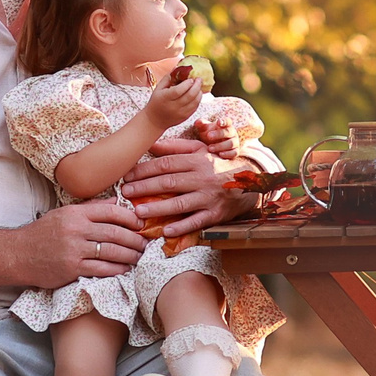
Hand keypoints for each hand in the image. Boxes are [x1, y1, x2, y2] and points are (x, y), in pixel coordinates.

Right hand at [20, 198, 152, 286]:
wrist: (18, 255)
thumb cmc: (42, 233)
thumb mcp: (64, 214)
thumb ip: (90, 208)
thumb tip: (116, 201)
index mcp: (75, 213)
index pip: (110, 211)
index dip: (130, 218)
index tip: (141, 224)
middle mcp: (75, 229)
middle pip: (115, 232)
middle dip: (135, 239)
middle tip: (146, 244)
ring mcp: (74, 249)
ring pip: (111, 251)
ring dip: (130, 255)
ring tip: (139, 257)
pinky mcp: (71, 268)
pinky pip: (101, 269)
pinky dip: (117, 269)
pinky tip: (125, 269)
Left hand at [117, 134, 253, 240]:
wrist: (250, 182)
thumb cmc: (217, 165)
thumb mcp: (200, 151)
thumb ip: (175, 147)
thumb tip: (150, 144)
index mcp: (197, 160)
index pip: (166, 164)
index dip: (145, 169)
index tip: (127, 175)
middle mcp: (202, 178)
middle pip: (169, 182)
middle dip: (144, 187)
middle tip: (125, 192)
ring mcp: (209, 197)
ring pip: (180, 203)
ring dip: (158, 208)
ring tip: (138, 212)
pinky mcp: (215, 214)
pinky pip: (197, 221)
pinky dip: (182, 227)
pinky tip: (166, 231)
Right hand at [141, 64, 205, 135]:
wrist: (155, 120)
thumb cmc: (156, 102)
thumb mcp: (158, 89)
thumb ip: (168, 78)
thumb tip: (177, 68)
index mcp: (165, 98)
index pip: (178, 90)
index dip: (187, 84)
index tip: (191, 79)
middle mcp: (173, 106)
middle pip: (189, 96)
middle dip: (197, 86)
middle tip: (199, 79)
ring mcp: (180, 113)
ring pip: (195, 102)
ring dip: (199, 92)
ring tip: (199, 86)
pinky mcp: (185, 117)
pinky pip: (195, 107)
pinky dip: (198, 99)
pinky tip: (197, 93)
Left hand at [187, 116, 242, 158]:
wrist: (214, 146)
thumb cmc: (210, 134)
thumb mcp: (204, 129)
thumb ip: (201, 124)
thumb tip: (197, 122)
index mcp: (226, 125)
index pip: (227, 121)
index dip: (224, 121)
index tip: (218, 122)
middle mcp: (232, 133)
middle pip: (228, 132)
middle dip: (219, 134)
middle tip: (208, 136)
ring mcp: (235, 142)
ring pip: (231, 143)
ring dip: (220, 146)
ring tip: (209, 148)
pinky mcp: (235, 151)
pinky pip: (234, 153)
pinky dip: (228, 154)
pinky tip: (219, 154)